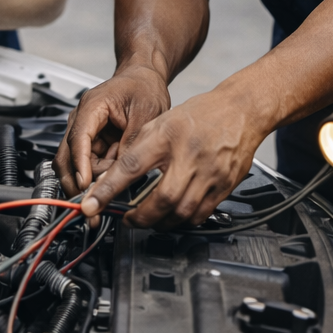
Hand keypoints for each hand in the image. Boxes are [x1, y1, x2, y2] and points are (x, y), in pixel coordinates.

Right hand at [55, 67, 170, 196]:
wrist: (143, 78)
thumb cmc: (143, 87)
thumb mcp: (147, 113)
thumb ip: (132, 143)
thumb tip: (121, 173)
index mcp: (92, 106)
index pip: (78, 139)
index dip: (81, 165)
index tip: (86, 186)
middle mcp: (81, 119)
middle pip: (67, 156)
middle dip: (77, 181)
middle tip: (94, 200)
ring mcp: (83, 131)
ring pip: (75, 164)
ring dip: (92, 177)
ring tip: (115, 176)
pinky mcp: (90, 141)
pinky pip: (88, 164)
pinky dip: (99, 172)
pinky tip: (115, 170)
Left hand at [78, 87, 269, 228]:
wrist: (241, 110)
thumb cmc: (201, 114)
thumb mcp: (162, 121)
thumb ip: (140, 149)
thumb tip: (116, 176)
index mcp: (168, 136)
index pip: (131, 166)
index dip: (108, 189)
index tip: (91, 205)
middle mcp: (189, 156)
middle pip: (161, 200)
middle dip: (139, 217)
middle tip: (127, 218)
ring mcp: (210, 174)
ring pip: (181, 213)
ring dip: (160, 222)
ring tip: (149, 218)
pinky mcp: (224, 187)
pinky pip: (200, 215)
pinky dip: (182, 220)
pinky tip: (174, 214)